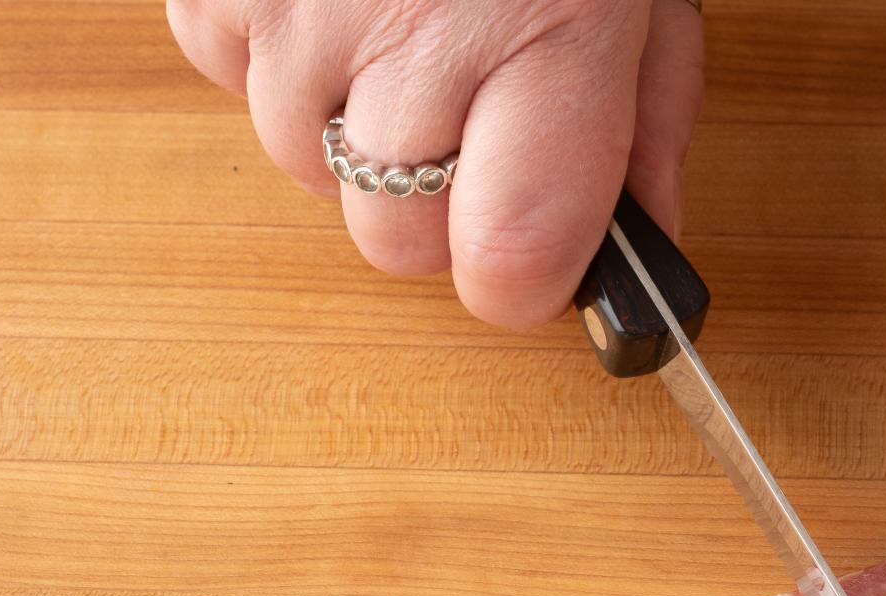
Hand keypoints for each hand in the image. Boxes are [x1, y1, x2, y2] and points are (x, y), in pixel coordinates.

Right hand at [166, 0, 703, 324]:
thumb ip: (651, 116)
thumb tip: (644, 233)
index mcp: (543, 40)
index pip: (506, 264)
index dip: (524, 279)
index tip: (537, 255)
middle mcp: (407, 40)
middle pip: (395, 245)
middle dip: (438, 210)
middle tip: (473, 118)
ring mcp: (291, 10)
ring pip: (307, 173)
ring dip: (356, 130)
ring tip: (406, 23)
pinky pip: (234, 83)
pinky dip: (285, 61)